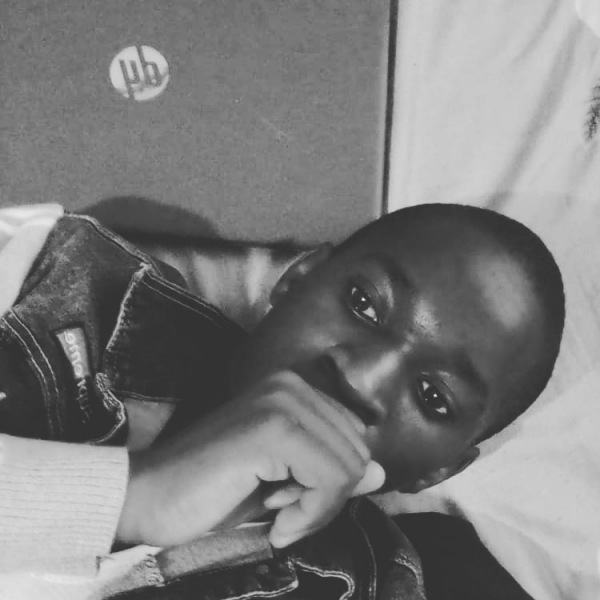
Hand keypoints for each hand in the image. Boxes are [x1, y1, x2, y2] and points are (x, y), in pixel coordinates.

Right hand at [116, 370, 384, 547]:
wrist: (150, 499)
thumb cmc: (214, 492)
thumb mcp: (285, 482)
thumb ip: (331, 472)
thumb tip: (380, 473)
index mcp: (295, 390)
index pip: (355, 438)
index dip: (335, 483)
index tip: (296, 504)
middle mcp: (292, 385)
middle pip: (357, 452)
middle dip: (330, 498)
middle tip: (285, 515)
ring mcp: (282, 402)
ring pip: (348, 467)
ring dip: (319, 509)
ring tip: (277, 517)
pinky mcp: (272, 428)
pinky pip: (328, 478)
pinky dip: (310, 513)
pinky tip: (274, 522)